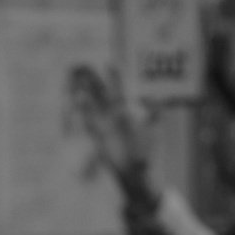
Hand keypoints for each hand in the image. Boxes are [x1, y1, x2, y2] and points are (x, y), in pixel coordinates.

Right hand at [68, 66, 154, 205]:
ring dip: (86, 95)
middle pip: (101, 95)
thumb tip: (150, 97)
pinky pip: (90, 125)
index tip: (109, 63)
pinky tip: (80, 103)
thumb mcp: (154, 127)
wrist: (138, 171)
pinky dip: (85, 115)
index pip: (117, 90)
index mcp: (125, 112)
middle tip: (85, 67)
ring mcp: (105, 128)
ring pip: (93, 107)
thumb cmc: (146, 150)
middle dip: (94, 82)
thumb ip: (155, 110)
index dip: (113, 77)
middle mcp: (112, 117)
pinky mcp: (99, 140)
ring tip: (79, 83)